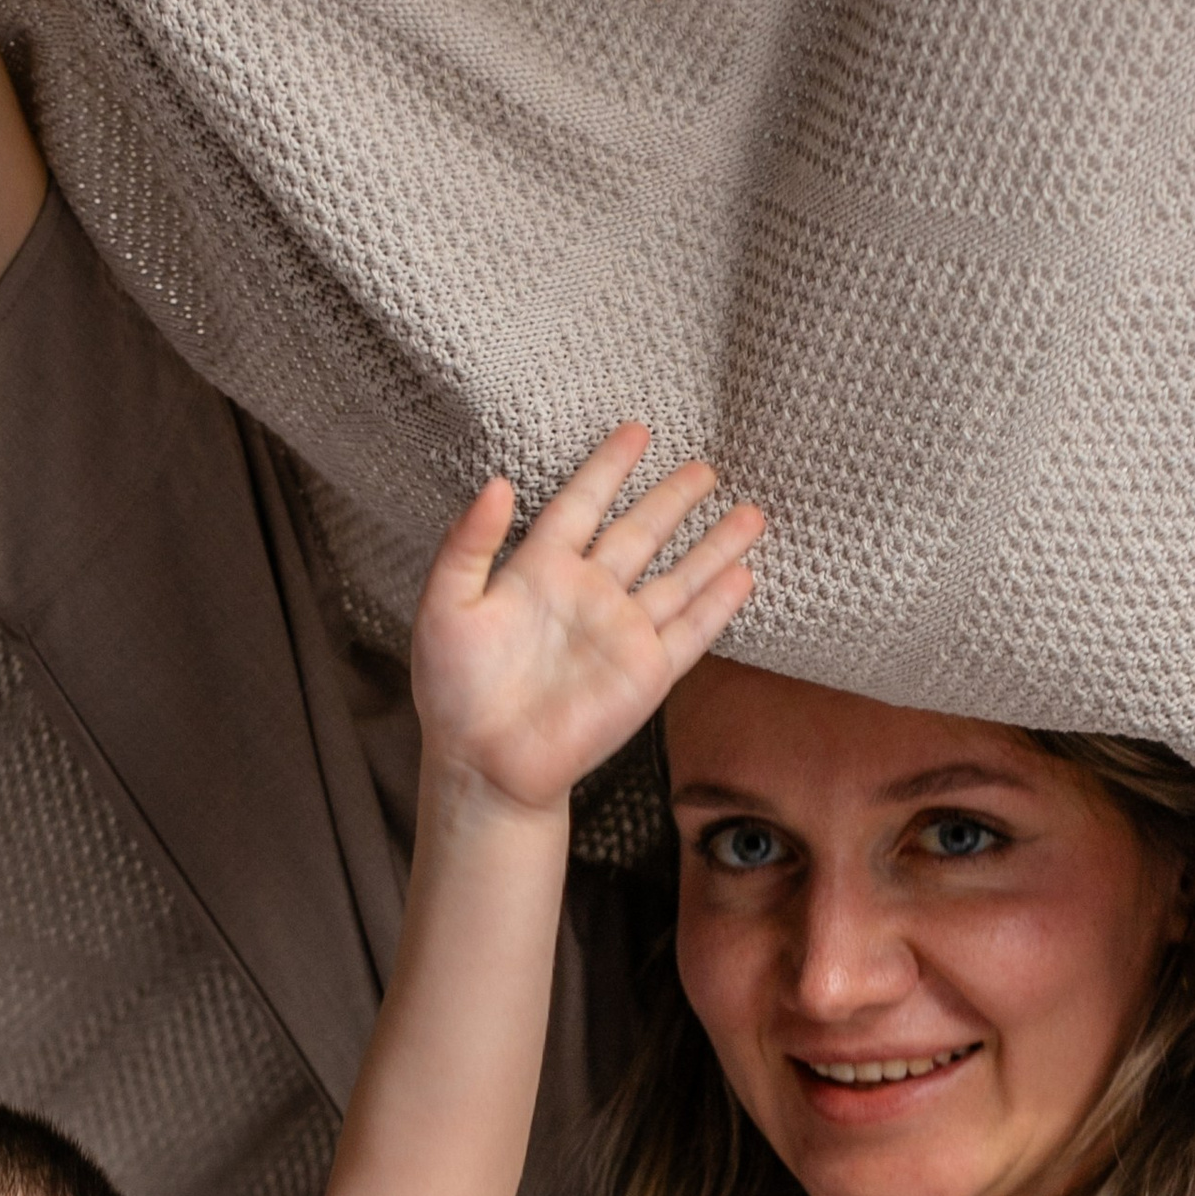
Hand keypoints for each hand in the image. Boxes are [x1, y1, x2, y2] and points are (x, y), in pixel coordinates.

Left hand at [410, 432, 761, 820]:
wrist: (485, 764)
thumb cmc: (453, 692)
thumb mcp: (443, 607)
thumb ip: (467, 545)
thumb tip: (496, 484)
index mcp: (539, 571)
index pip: (582, 503)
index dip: (609, 468)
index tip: (636, 431)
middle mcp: (588, 595)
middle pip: (641, 533)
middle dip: (674, 499)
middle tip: (706, 466)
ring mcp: (621, 633)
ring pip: (679, 578)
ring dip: (714, 546)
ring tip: (752, 512)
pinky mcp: (645, 674)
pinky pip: (690, 632)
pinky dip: (718, 605)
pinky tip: (744, 576)